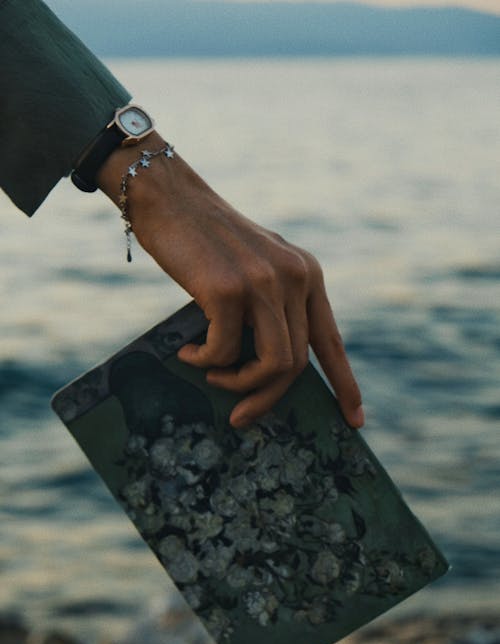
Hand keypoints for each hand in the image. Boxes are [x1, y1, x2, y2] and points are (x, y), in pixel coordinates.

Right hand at [97, 132, 363, 429]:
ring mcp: (263, 283)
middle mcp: (294, 278)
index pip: (332, 341)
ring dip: (237, 384)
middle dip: (267, 399)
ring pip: (270, 365)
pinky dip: (204, 361)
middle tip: (241, 416)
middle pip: (295, 364)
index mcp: (307, 275)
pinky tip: (187, 351)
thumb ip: (273, 307)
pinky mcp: (228, 290)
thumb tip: (269, 368)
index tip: (355, 421)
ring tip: (212, 376)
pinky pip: (224, 352)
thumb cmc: (206, 243)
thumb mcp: (256, 269)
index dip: (346, 384)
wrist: (168, 198)